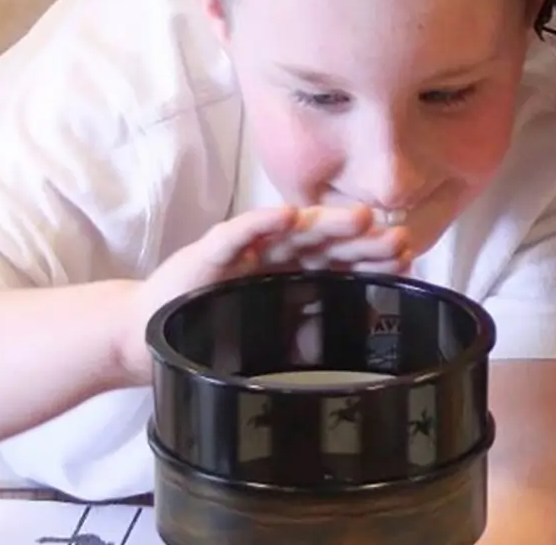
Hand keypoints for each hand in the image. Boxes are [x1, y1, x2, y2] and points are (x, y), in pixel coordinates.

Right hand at [117, 205, 412, 382]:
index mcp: (296, 275)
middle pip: (327, 243)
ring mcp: (245, 251)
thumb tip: (366, 331)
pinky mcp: (209, 252)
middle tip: (398, 240)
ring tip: (359, 219)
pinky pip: (237, 233)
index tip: (407, 263)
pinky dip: (261, 223)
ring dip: (326, 223)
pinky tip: (286, 215)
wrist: (148, 338)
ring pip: (292, 231)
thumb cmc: (216, 332)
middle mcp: (276, 257)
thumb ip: (315, 333)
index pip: (343, 264)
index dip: (374, 262)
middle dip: (363, 241)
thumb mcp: (279, 340)